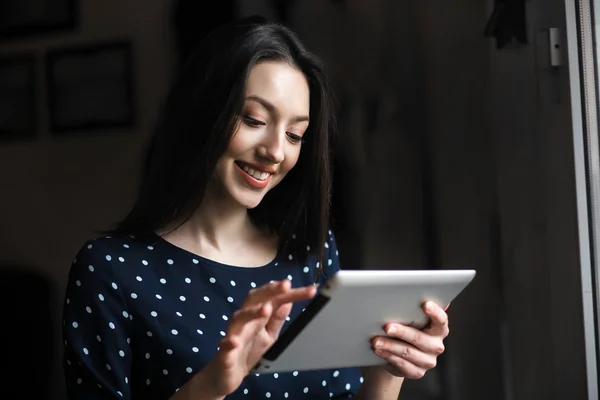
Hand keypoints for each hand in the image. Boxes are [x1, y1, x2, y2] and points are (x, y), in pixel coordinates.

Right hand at [201, 280, 316, 396]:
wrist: (226, 375)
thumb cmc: (248, 350)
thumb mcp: (269, 335)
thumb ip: (277, 319)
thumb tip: (288, 301)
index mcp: (256, 315)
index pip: (274, 298)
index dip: (291, 293)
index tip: (310, 290)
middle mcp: (244, 320)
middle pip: (255, 299)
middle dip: (270, 291)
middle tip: (286, 285)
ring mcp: (233, 335)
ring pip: (239, 319)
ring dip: (252, 313)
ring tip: (266, 309)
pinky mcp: (224, 353)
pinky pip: (225, 346)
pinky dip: (229, 343)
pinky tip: (234, 342)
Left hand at [371, 302, 449, 378]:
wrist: (396, 354)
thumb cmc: (404, 330)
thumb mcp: (409, 319)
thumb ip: (413, 309)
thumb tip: (414, 291)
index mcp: (439, 329)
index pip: (441, 320)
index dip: (435, 312)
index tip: (425, 304)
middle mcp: (436, 346)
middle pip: (419, 338)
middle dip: (402, 331)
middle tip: (387, 327)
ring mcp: (428, 361)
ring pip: (407, 352)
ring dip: (390, 345)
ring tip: (376, 341)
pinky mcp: (417, 372)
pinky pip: (402, 364)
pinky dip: (388, 356)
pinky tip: (379, 351)